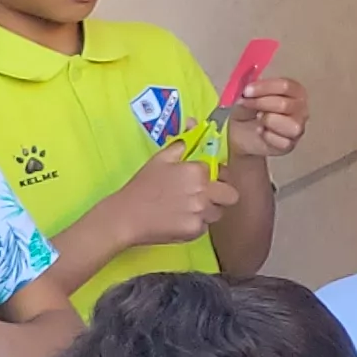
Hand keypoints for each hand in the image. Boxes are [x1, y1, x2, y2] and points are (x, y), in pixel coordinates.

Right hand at [105, 142, 237, 248]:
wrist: (126, 216)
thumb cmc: (142, 186)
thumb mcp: (160, 159)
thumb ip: (181, 143)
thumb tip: (193, 124)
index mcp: (197, 171)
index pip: (222, 172)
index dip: (214, 175)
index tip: (203, 180)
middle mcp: (203, 192)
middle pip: (230, 195)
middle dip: (222, 196)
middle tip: (205, 197)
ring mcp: (200, 213)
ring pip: (218, 213)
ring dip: (208, 211)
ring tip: (187, 209)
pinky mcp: (195, 231)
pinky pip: (205, 227)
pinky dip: (195, 225)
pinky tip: (178, 220)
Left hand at [227, 72, 308, 162]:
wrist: (241, 133)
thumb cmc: (249, 110)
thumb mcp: (248, 95)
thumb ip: (251, 89)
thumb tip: (249, 88)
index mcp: (295, 91)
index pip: (286, 86)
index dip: (265, 88)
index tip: (247, 91)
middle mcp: (301, 108)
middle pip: (284, 104)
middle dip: (261, 104)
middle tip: (246, 104)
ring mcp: (298, 128)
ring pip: (289, 124)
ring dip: (267, 120)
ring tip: (258, 119)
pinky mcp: (290, 145)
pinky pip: (282, 141)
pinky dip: (267, 136)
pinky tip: (261, 132)